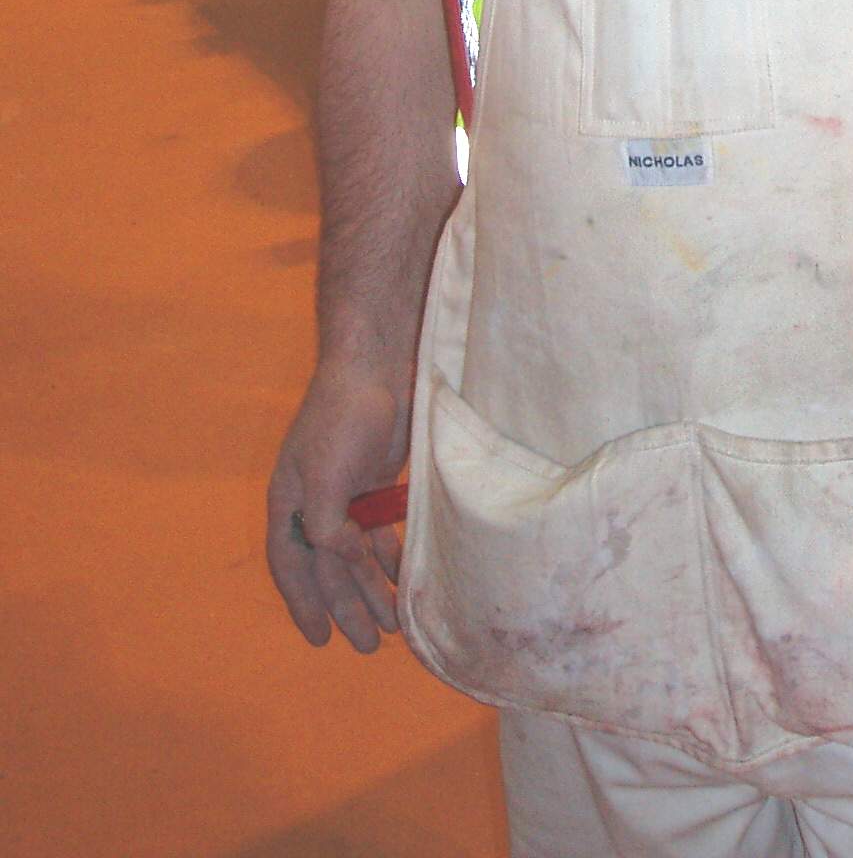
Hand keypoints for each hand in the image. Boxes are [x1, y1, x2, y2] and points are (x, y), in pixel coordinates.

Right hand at [267, 361, 409, 653]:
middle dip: (345, 607)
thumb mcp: (325, 473)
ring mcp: (345, 492)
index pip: (291, 564)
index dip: (303, 603)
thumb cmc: (344, 415)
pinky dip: (389, 557)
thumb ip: (326, 523)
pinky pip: (379, 532)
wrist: (380, 364)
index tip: (319, 639)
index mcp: (290, 500)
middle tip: (364, 647)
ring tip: (391, 625)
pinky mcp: (375, 482)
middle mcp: (314, 502)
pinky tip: (403, 581)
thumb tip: (339, 559)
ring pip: (356, 554)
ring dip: (371, 589)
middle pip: (328, 567)